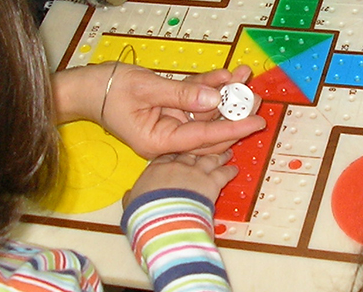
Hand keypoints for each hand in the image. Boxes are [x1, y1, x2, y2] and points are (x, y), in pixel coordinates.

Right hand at [54, 64, 265, 157]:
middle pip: (209, 129)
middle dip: (235, 110)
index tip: (257, 121)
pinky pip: (194, 102)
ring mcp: (169, 125)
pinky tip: (224, 75)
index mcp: (159, 142)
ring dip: (224, 93)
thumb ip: (182, 95)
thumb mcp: (147, 88)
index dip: (233, 128)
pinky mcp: (169, 111)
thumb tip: (215, 100)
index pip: (203, 137)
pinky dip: (208, 88)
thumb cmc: (109, 89)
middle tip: (256, 93)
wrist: (87, 86)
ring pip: (205, 112)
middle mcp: (167, 138)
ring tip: (244, 74)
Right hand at [123, 150, 238, 206]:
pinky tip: (234, 169)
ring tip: (225, 151)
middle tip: (206, 143)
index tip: (180, 149)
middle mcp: (178, 165)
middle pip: (191, 151)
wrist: (163, 218)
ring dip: (218, 155)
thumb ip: (133, 195)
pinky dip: (229, 171)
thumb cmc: (145, 211)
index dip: (176, 150)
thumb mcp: (132, 201)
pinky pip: (223, 174)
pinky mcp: (211, 183)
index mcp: (157, 167)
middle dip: (200, 147)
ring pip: (209, 158)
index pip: (168, 153)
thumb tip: (129, 196)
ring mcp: (195, 172)